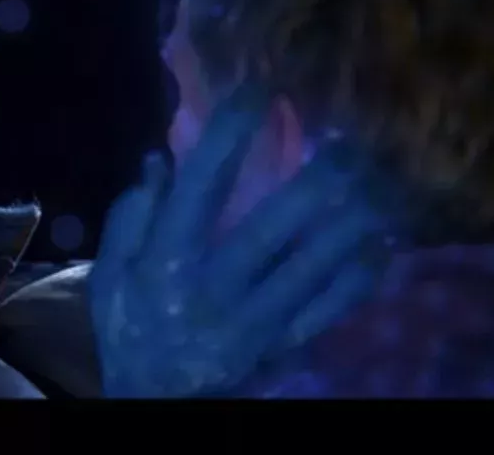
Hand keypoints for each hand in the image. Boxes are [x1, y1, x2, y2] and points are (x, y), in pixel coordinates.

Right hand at [88, 88, 386, 397]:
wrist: (153, 401)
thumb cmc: (130, 325)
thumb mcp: (110, 274)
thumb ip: (131, 217)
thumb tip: (160, 158)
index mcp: (165, 263)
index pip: (200, 189)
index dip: (229, 137)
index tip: (258, 90)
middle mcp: (211, 290)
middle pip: (267, 231)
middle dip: (311, 185)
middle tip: (347, 141)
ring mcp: (251, 323)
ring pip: (308, 270)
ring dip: (348, 226)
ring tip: (381, 183)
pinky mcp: (279, 346)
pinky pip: (326, 312)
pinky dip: (357, 280)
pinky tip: (383, 246)